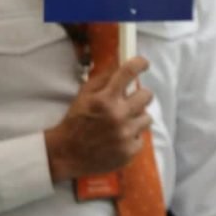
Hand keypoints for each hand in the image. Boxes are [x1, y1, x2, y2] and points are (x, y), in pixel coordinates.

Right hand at [44, 57, 153, 182]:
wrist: (68, 153)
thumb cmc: (75, 121)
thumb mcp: (83, 95)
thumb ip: (102, 79)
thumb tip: (119, 62)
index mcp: (104, 98)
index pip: (128, 72)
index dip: (140, 64)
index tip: (143, 63)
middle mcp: (118, 115)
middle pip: (147, 95)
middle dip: (139, 95)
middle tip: (130, 100)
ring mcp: (125, 134)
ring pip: (147, 117)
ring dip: (137, 117)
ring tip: (123, 122)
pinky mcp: (130, 150)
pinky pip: (142, 138)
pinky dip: (132, 137)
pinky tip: (119, 137)